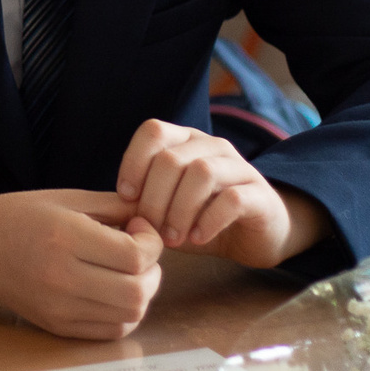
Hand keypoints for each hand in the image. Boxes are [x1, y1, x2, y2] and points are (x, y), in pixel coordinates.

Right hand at [0, 190, 163, 338]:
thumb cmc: (21, 216)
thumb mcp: (68, 198)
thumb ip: (116, 206)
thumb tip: (157, 218)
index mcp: (64, 237)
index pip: (134, 256)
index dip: (151, 241)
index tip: (138, 227)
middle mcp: (61, 277)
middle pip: (138, 291)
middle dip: (153, 270)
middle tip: (138, 252)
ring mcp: (59, 308)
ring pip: (131, 314)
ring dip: (142, 292)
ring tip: (127, 271)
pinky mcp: (58, 326)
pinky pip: (112, 330)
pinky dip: (125, 313)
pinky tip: (113, 290)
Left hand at [116, 120, 311, 268]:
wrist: (254, 235)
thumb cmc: (200, 219)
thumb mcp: (165, 209)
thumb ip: (141, 203)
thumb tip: (110, 211)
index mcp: (185, 141)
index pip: (153, 131)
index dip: (133, 162)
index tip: (125, 198)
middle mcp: (212, 147)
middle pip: (171, 158)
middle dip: (153, 199)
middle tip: (149, 231)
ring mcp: (239, 167)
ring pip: (201, 173)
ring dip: (179, 210)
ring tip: (171, 239)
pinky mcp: (260, 194)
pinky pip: (232, 198)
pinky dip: (208, 221)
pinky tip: (197, 238)